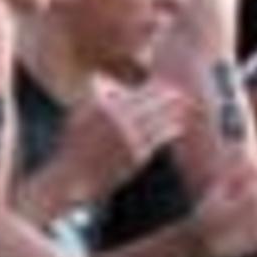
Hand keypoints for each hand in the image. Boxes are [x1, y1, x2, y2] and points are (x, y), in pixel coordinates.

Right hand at [49, 81, 191, 213]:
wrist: (72, 178)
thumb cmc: (74, 147)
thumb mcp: (77, 117)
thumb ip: (92, 97)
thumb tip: (100, 77)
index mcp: (101, 106)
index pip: (133, 92)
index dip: (152, 87)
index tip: (163, 84)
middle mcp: (115, 118)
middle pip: (149, 102)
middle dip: (167, 97)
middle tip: (181, 94)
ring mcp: (127, 136)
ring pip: (157, 119)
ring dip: (172, 112)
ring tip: (184, 107)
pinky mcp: (136, 153)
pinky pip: (157, 138)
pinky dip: (169, 131)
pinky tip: (178, 127)